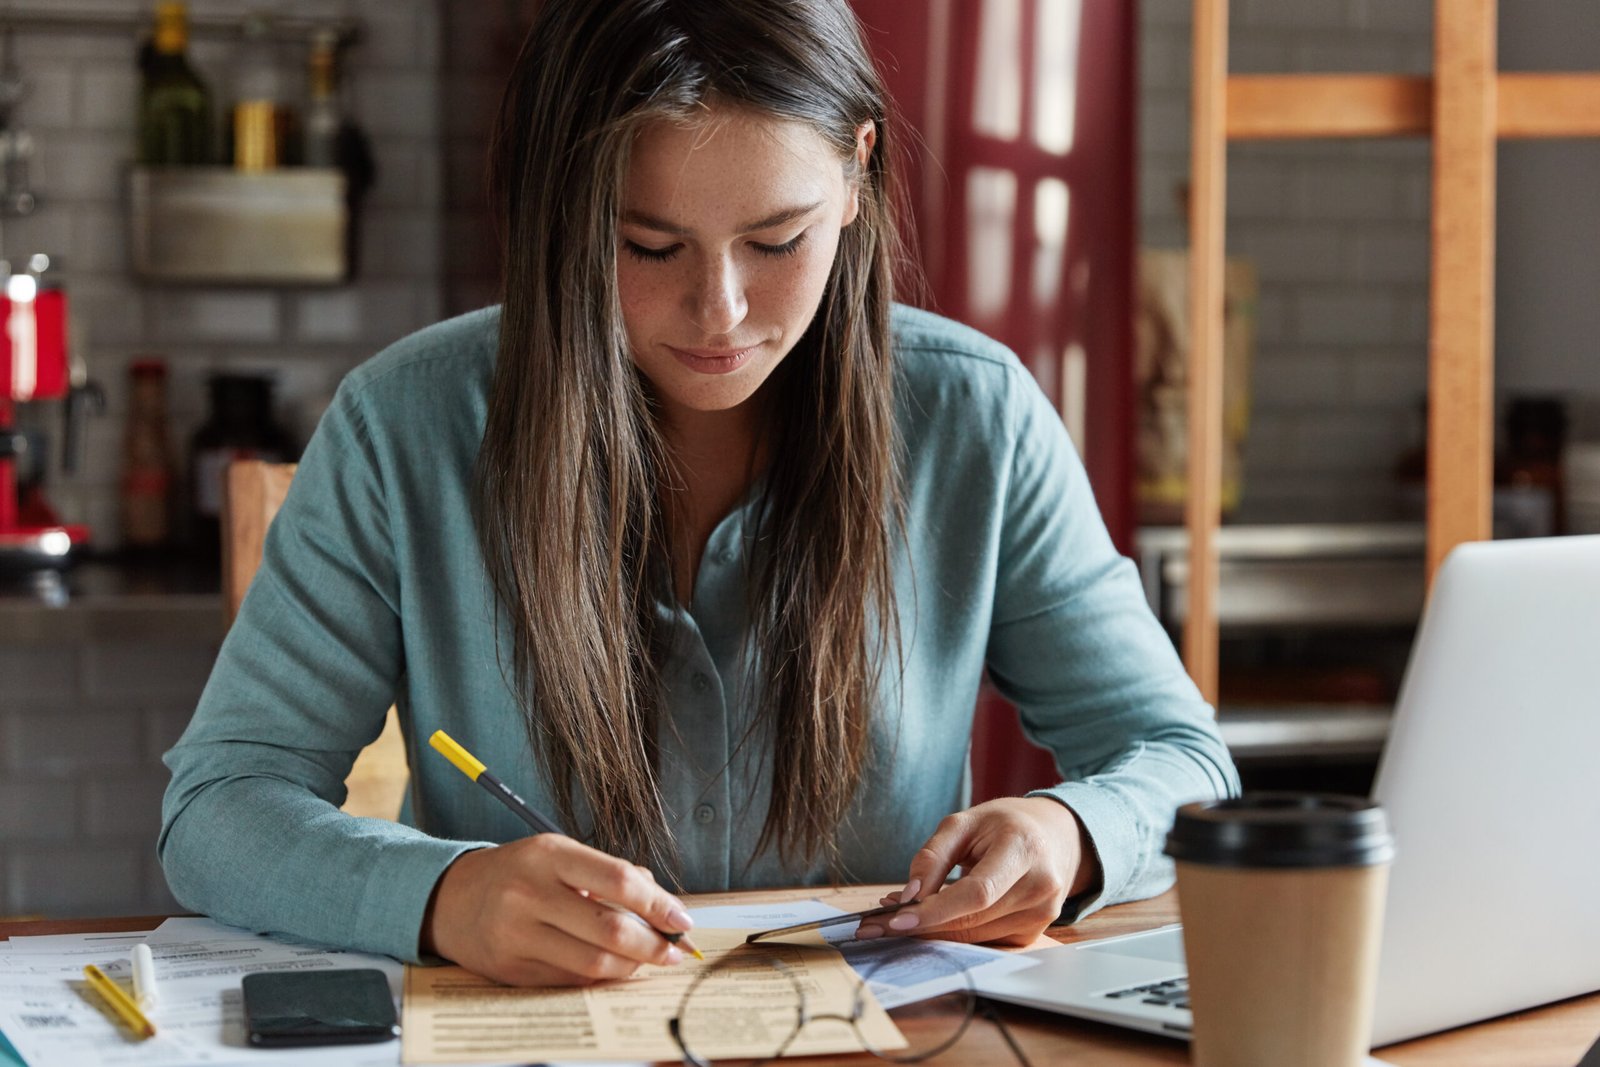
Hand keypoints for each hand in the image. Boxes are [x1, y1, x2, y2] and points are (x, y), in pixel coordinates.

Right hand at [420, 835, 693, 985]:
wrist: (450, 899)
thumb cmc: (518, 873)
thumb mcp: (558, 855)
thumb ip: (609, 873)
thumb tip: (661, 903)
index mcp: (549, 855)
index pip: (617, 880)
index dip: (658, 904)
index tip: (681, 919)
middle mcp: (530, 894)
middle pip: (609, 928)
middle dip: (653, 944)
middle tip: (674, 949)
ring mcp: (517, 935)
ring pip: (593, 962)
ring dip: (631, 966)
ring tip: (649, 960)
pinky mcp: (512, 969)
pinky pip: (571, 980)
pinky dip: (601, 977)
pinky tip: (614, 968)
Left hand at [861, 797, 1100, 945]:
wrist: (1054, 837)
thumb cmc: (1004, 824)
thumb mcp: (963, 822)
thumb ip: (932, 857)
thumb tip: (907, 897)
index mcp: (1024, 849)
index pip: (977, 893)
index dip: (935, 911)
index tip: (895, 920)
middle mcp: (1040, 887)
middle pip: (972, 920)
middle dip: (920, 925)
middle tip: (874, 925)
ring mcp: (1041, 916)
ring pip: (974, 938)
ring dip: (931, 932)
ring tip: (895, 918)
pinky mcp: (1033, 934)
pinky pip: (982, 942)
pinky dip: (952, 935)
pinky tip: (930, 921)